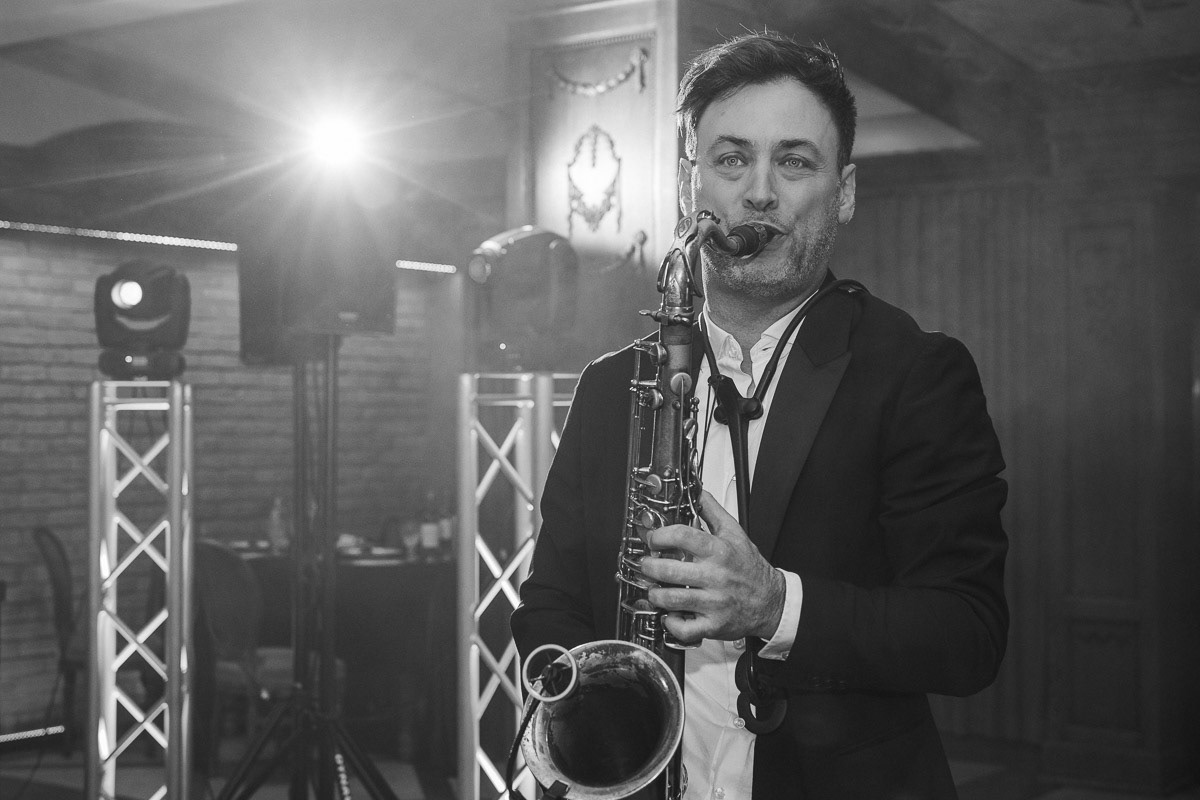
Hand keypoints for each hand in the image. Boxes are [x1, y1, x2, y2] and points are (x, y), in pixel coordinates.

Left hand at [640, 490, 785, 643]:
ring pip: (672, 599)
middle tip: (646, 565)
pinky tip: (670, 614)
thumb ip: (712, 512)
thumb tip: (697, 492)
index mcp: (719, 551)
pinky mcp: (713, 625)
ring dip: (655, 594)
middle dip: (649, 567)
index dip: (660, 536)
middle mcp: (716, 576)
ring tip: (654, 588)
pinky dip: (671, 623)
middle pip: (669, 570)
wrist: (771, 601)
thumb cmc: (750, 568)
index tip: (653, 539)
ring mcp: (714, 603)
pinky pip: (684, 628)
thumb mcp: (735, 533)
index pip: (683, 536)